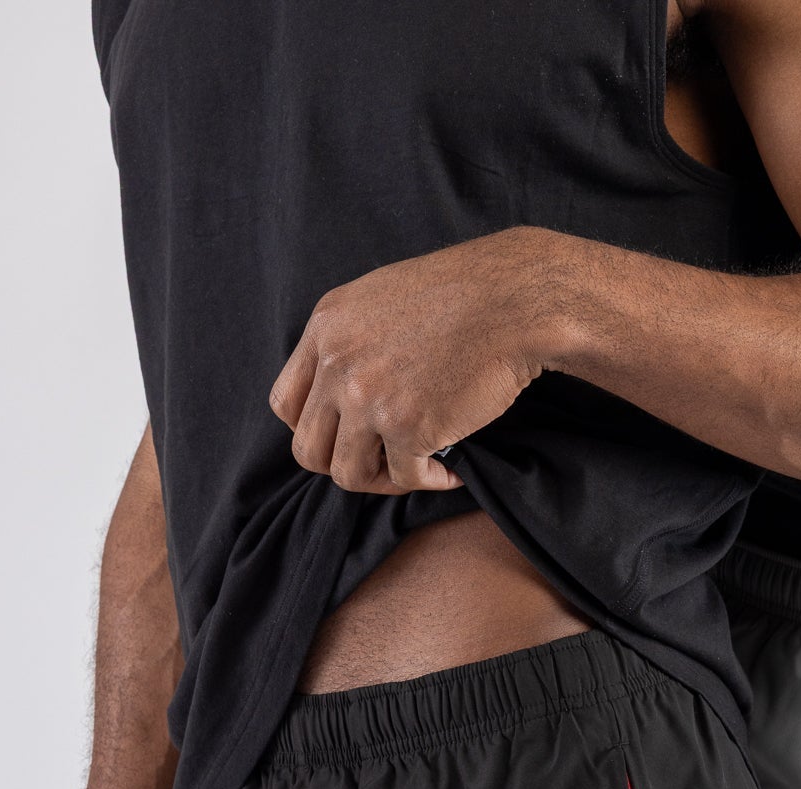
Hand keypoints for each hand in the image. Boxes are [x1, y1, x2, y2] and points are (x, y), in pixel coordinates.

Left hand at [269, 226, 569, 495]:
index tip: (349, 434)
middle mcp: (337, 365)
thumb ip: (350, 341)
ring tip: (417, 468)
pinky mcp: (407, 427)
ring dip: (383, 480)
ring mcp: (368, 399)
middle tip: (382, 461)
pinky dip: (431, 481)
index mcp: (326, 328)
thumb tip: (343, 392)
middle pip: (308, 449)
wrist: (514, 299)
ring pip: (347, 474)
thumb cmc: (463, 295)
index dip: (315, 429)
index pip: (286, 404)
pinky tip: (452, 470)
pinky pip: (405, 478)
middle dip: (344, 464)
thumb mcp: (382, 298)